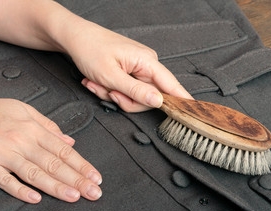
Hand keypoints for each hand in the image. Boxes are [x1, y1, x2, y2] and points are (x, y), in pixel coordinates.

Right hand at [0, 85, 101, 203]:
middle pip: (53, 163)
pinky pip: (5, 180)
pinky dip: (20, 190)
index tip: (95, 177)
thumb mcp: (23, 110)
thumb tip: (70, 140)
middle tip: (93, 192)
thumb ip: (48, 126)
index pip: (63, 150)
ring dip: (56, 186)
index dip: (81, 165)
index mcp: (32, 128)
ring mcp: (3, 153)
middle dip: (76, 179)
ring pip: (34, 173)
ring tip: (74, 196)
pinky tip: (35, 198)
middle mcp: (21, 140)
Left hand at [64, 19, 192, 111]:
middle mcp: (147, 65)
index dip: (182, 100)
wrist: (75, 38)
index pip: (171, 85)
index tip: (195, 113)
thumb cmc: (90, 50)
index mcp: (147, 62)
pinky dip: (110, 89)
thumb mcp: (111, 75)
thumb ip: (136, 91)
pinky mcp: (129, 71)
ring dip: (113, 94)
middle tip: (108, 92)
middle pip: (148, 97)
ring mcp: (138, 68)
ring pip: (134, 96)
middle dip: (125, 100)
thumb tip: (159, 102)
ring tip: (98, 83)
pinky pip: (125, 90)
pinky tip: (97, 81)